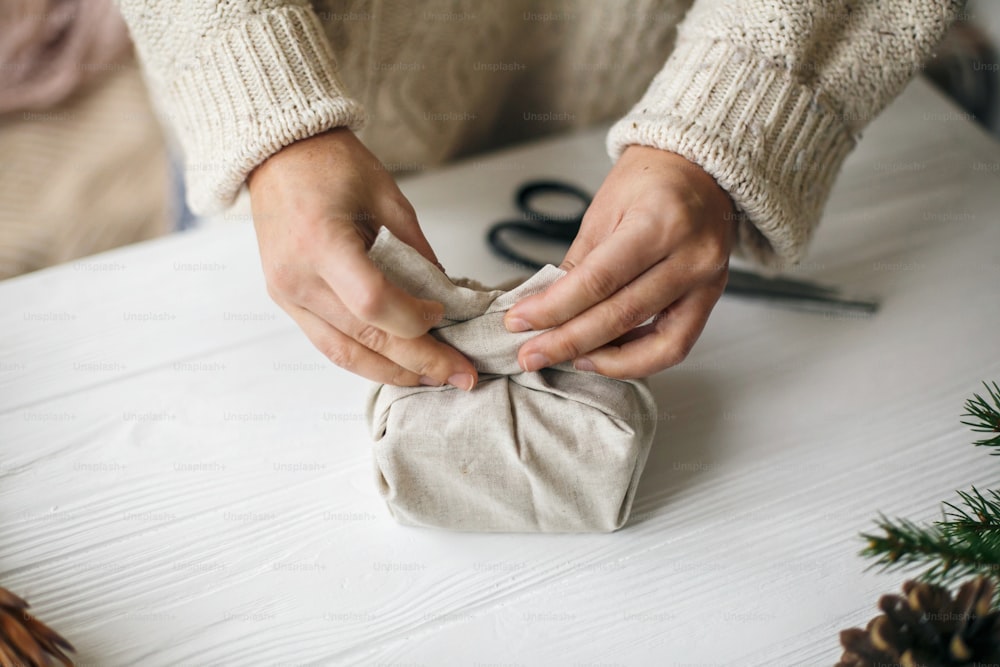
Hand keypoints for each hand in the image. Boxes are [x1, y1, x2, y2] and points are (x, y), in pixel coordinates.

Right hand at [248, 128, 477, 389]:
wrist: (278, 155)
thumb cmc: (331, 164)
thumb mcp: (387, 197)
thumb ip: (416, 252)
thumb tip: (446, 296)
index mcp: (321, 241)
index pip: (373, 303)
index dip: (415, 318)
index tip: (442, 313)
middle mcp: (297, 277)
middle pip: (365, 338)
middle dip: (420, 361)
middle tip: (462, 375)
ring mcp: (286, 295)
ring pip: (344, 355)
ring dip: (393, 372)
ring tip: (433, 378)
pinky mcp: (286, 302)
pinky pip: (329, 343)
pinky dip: (366, 358)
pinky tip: (398, 363)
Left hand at [503, 146, 734, 378]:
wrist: (699, 169)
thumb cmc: (649, 180)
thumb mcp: (604, 209)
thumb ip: (579, 263)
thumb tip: (545, 309)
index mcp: (659, 222)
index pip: (598, 280)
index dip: (553, 308)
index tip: (519, 322)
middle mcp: (691, 255)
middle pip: (622, 315)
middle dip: (568, 340)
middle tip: (530, 354)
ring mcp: (707, 281)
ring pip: (655, 343)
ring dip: (604, 360)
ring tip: (567, 360)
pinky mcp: (711, 298)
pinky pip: (676, 346)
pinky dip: (638, 359)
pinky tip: (604, 356)